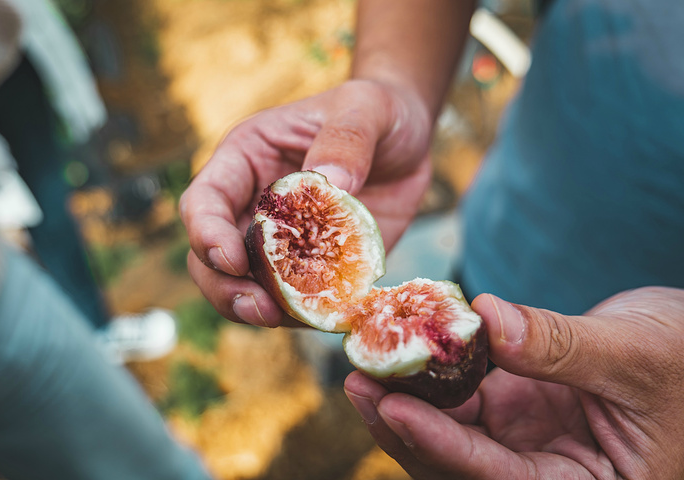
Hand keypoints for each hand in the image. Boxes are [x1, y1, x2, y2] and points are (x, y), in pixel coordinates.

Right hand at [181, 79, 433, 326]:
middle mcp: (252, 204)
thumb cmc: (375, 111)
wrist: (408, 140)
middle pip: (210, 256)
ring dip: (255, 309)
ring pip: (244, 285)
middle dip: (225, 286)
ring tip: (283, 319)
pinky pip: (294, 298)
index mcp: (246, 160)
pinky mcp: (313, 265)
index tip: (231, 259)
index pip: (205, 201)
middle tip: (259, 308)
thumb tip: (329, 184)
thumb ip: (346, 139)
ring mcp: (280, 240)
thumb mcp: (365, 108)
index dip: (206, 233)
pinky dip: (301, 312)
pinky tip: (323, 315)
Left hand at [344, 287, 683, 478]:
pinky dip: (432, 375)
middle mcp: (546, 473)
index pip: (502, 478)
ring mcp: (524, 441)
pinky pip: (461, 399)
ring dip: (407, 399)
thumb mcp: (638, 355)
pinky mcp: (511, 409)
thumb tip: (487, 318)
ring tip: (365, 362)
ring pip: (451, 432)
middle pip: (459, 464)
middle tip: (359, 384)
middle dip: (406, 426)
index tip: (396, 408)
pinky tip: (403, 345)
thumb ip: (563, 345)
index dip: (445, 446)